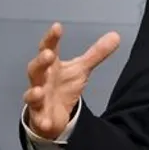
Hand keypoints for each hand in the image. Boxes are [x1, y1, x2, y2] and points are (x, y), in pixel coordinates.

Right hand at [23, 22, 119, 139]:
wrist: (53, 113)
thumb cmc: (63, 86)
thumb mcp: (81, 69)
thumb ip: (96, 53)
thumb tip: (116, 35)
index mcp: (51, 66)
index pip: (49, 48)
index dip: (51, 38)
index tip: (57, 27)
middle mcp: (41, 80)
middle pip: (35, 69)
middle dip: (41, 62)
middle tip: (48, 54)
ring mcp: (38, 99)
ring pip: (31, 94)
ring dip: (34, 93)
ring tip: (39, 90)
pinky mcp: (39, 116)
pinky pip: (38, 119)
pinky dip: (41, 120)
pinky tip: (45, 122)